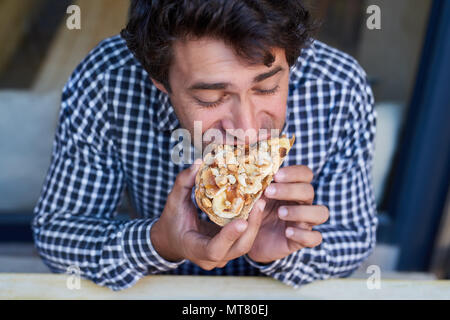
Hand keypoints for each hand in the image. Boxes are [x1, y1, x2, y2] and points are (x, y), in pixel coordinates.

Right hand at [151, 159, 265, 269]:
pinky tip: (257, 205)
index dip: (229, 236)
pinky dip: (251, 223)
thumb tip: (198, 163)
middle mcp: (211, 258)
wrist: (170, 240)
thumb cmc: (171, 221)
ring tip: (262, 201)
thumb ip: (183, 183)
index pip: (215, 249)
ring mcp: (222, 256)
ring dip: (255, 223)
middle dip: (252, 226)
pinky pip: (244, 239)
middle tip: (260, 203)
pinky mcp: (229, 249)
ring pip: (245, 244)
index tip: (242, 221)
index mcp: (195, 249)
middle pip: (238, 248)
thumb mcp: (173, 201)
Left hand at [247, 165, 328, 263]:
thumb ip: (258, 188)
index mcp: (293, 188)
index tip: (276, 175)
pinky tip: (288, 232)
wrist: (249, 238)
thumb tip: (254, 176)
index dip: (294, 173)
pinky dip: (303, 234)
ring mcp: (305, 222)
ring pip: (320, 213)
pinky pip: (315, 238)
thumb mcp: (255, 198)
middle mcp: (303, 203)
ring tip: (280, 213)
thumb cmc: (255, 212)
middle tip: (269, 192)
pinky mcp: (302, 240)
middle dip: (289, 190)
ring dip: (300, 211)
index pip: (305, 174)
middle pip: (308, 191)